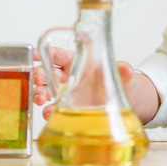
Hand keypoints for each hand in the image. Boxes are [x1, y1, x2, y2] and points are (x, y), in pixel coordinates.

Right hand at [32, 47, 153, 121]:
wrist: (132, 105)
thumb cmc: (125, 83)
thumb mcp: (124, 75)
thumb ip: (122, 70)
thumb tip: (126, 68)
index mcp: (79, 63)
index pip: (58, 54)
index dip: (45, 52)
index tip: (34, 53)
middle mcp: (70, 77)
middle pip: (46, 72)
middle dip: (39, 75)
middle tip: (39, 80)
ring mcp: (68, 94)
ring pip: (44, 90)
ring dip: (38, 93)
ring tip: (41, 99)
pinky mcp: (69, 110)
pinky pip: (53, 110)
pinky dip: (48, 111)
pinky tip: (50, 113)